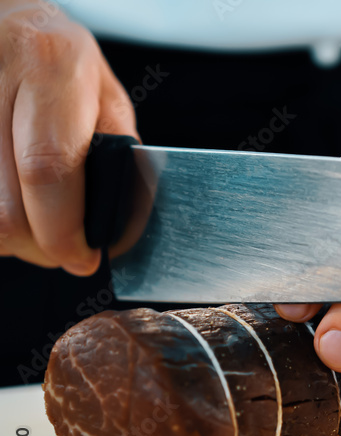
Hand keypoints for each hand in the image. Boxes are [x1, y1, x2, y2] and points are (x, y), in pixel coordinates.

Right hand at [0, 2, 136, 274]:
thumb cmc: (54, 59)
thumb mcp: (100, 91)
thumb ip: (113, 152)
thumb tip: (117, 225)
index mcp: (49, 64)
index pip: (48, 167)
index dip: (63, 230)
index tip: (81, 257)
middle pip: (2, 206)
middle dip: (36, 245)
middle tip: (57, 248)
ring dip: (6, 237)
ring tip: (29, 223)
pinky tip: (4, 204)